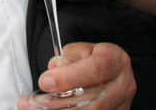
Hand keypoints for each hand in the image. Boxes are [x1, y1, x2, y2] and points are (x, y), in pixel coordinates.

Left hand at [18, 42, 134, 109]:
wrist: (110, 72)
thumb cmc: (92, 59)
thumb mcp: (81, 50)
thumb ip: (67, 59)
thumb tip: (53, 71)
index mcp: (115, 60)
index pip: (94, 71)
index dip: (68, 78)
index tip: (45, 81)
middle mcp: (122, 85)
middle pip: (93, 102)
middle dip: (60, 106)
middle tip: (32, 104)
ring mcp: (121, 105)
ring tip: (33, 109)